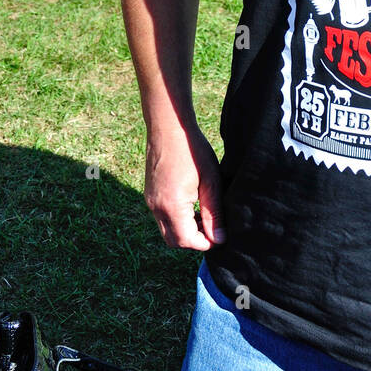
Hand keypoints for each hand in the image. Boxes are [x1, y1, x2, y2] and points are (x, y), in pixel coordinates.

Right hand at [144, 123, 224, 249]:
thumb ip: (213, 213)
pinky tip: (192, 203)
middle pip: (174, 241)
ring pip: (167, 230)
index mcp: (171, 206)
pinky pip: (162, 217)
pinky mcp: (149, 194)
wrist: (169, 127)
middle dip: (194, 240)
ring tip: (204, 214)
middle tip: (213, 228)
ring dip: (185, 230)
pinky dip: (177, 219)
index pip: (186, 241)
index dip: (205, 243)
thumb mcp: (211, 182)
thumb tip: (219, 238)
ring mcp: (150, 201)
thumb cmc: (193, 151)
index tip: (220, 234)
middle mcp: (156, 207)